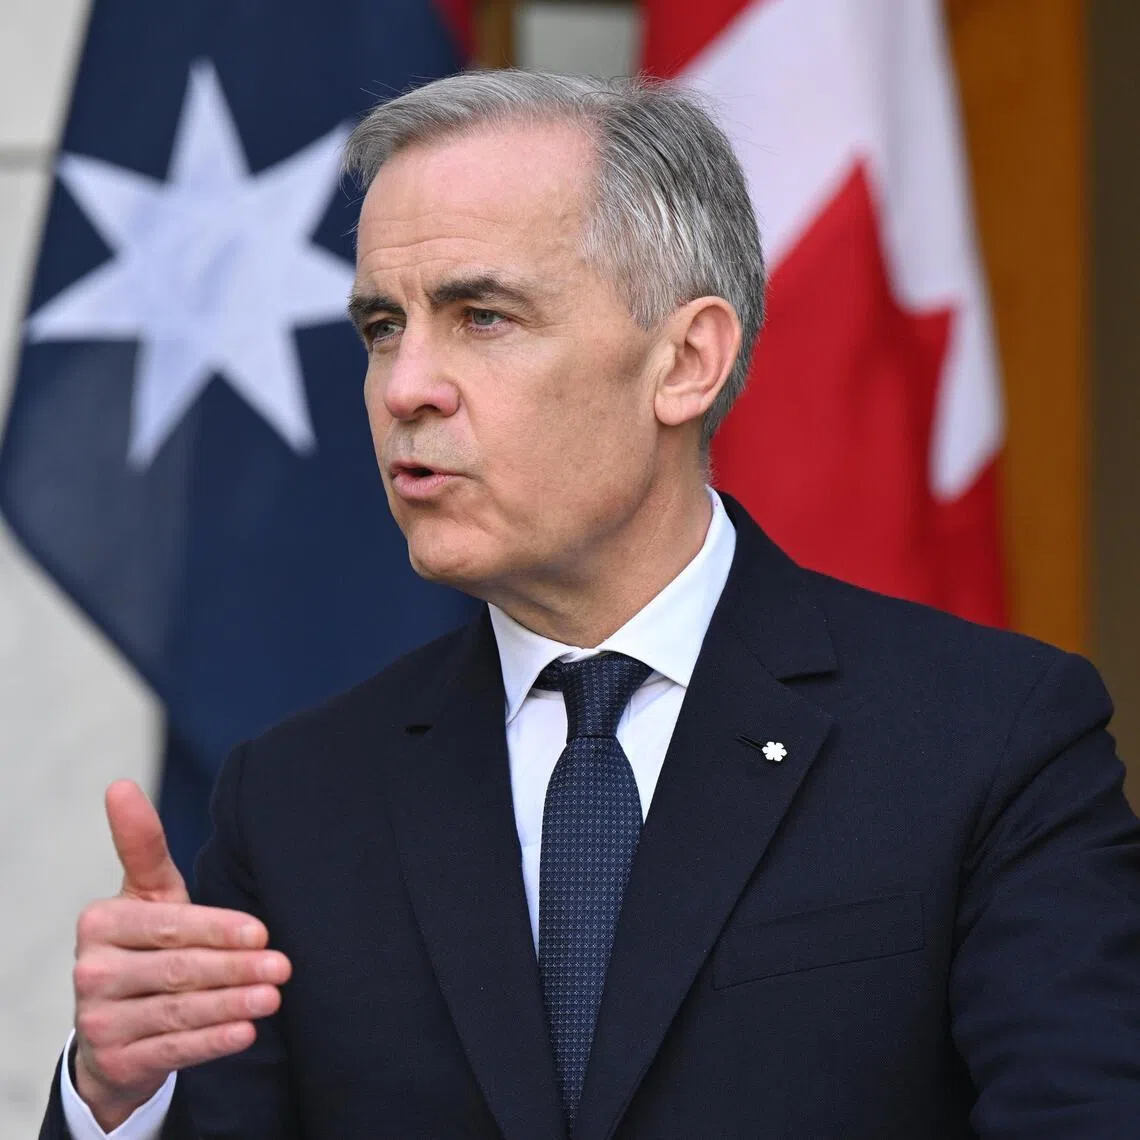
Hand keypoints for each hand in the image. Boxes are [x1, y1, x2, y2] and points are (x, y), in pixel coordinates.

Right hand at [72, 780, 291, 1130]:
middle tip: (283, 966)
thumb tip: (120, 784)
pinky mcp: (114, 1062)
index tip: (262, 931)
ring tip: (274, 997)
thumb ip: (142, 844)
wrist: (116, 1025)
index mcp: (99, 922)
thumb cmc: (146, 942)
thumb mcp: (147, 893)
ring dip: (232, 1004)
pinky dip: (212, 1041)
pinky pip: (171, 1050)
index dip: (218, 929)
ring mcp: (98, 1021)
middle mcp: (91, 971)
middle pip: (179, 968)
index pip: (170, 925)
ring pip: (180, 1010)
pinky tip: (246, 1032)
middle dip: (236, 968)